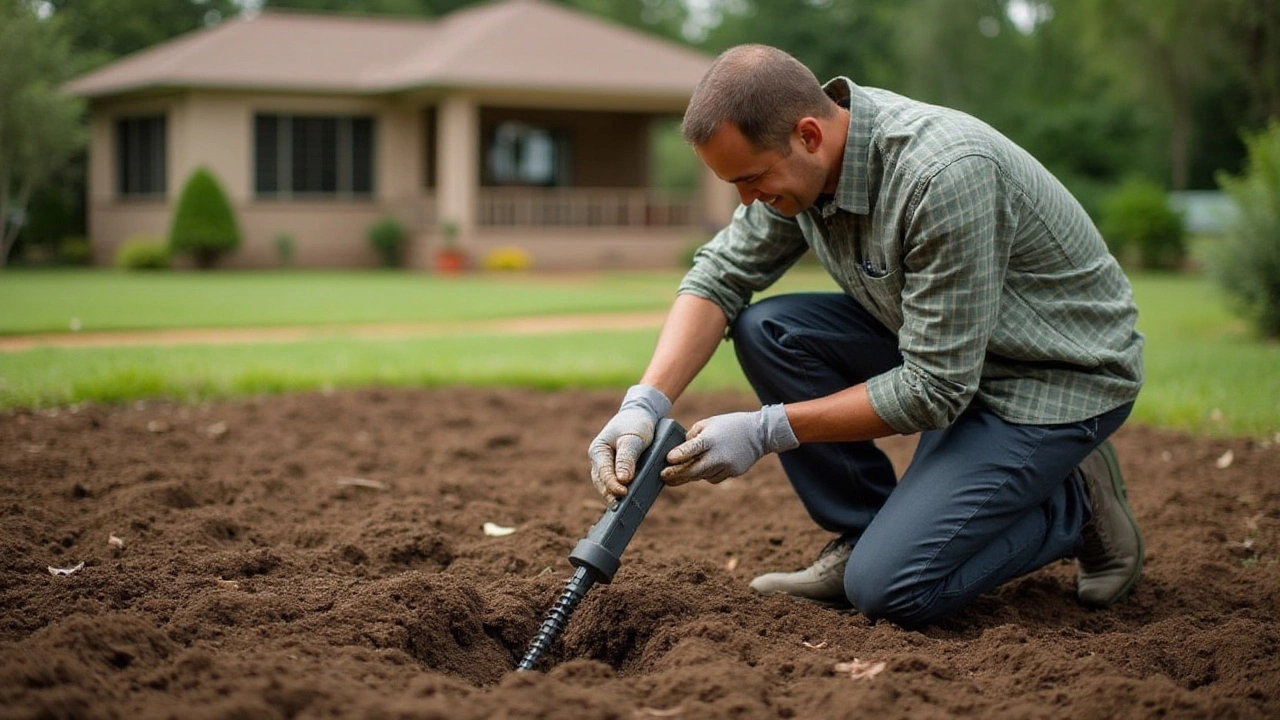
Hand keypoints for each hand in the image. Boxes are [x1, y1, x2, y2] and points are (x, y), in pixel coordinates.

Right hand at [588, 385, 671, 500]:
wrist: (639, 415)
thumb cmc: (636, 424)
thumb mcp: (634, 438)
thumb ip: (627, 458)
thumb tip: (623, 480)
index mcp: (598, 450)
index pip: (603, 473)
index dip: (612, 485)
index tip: (623, 493)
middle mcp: (598, 460)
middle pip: (601, 483)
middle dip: (610, 495)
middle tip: (621, 508)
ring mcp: (605, 465)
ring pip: (606, 485)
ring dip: (613, 496)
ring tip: (623, 510)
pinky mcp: (614, 469)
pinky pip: (614, 483)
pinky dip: (619, 492)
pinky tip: (628, 503)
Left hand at [661, 404, 798, 485]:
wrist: (759, 434)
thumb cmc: (729, 425)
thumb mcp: (708, 423)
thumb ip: (692, 436)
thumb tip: (679, 452)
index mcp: (710, 439)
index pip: (692, 449)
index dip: (679, 455)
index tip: (668, 460)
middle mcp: (718, 455)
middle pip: (694, 470)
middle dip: (677, 475)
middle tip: (663, 476)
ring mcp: (727, 466)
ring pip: (702, 476)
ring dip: (690, 475)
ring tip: (678, 474)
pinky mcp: (733, 473)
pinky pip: (713, 478)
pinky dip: (707, 474)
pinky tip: (706, 467)